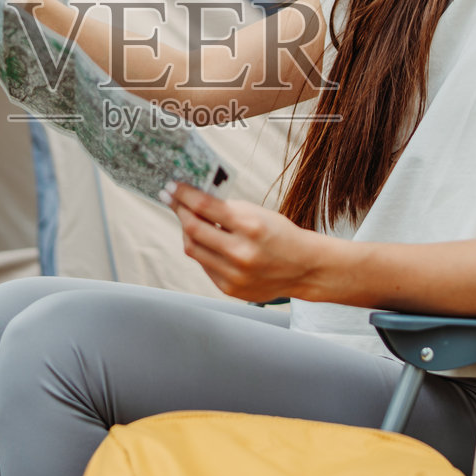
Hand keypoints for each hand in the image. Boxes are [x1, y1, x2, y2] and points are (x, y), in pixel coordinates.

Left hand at [162, 181, 337, 301]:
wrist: (305, 268)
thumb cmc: (282, 236)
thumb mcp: (258, 214)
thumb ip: (227, 209)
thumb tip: (194, 199)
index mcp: (250, 227)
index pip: (205, 206)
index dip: (183, 195)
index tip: (171, 186)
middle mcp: (241, 253)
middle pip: (192, 229)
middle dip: (178, 210)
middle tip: (171, 199)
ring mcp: (234, 274)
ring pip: (193, 249)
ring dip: (185, 230)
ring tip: (186, 218)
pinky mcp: (229, 288)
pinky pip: (204, 265)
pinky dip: (200, 250)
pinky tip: (203, 240)